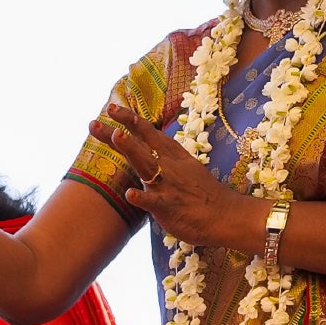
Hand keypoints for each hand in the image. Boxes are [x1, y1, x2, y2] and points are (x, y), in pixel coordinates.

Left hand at [91, 104, 255, 249]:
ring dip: (132, 150)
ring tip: (117, 136)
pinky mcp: (169, 206)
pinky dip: (142, 198)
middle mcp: (168, 166)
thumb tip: (143, 145)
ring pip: (147, 165)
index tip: (110, 109)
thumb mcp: (183, 166)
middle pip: (141, 144)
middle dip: (120, 130)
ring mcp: (168, 185)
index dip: (129, 120)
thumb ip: (162, 156)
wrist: (225, 215)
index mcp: (171, 155)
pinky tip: (129, 194)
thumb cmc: (201, 193)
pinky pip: (153, 202)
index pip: (148, 133)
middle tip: (100, 116)